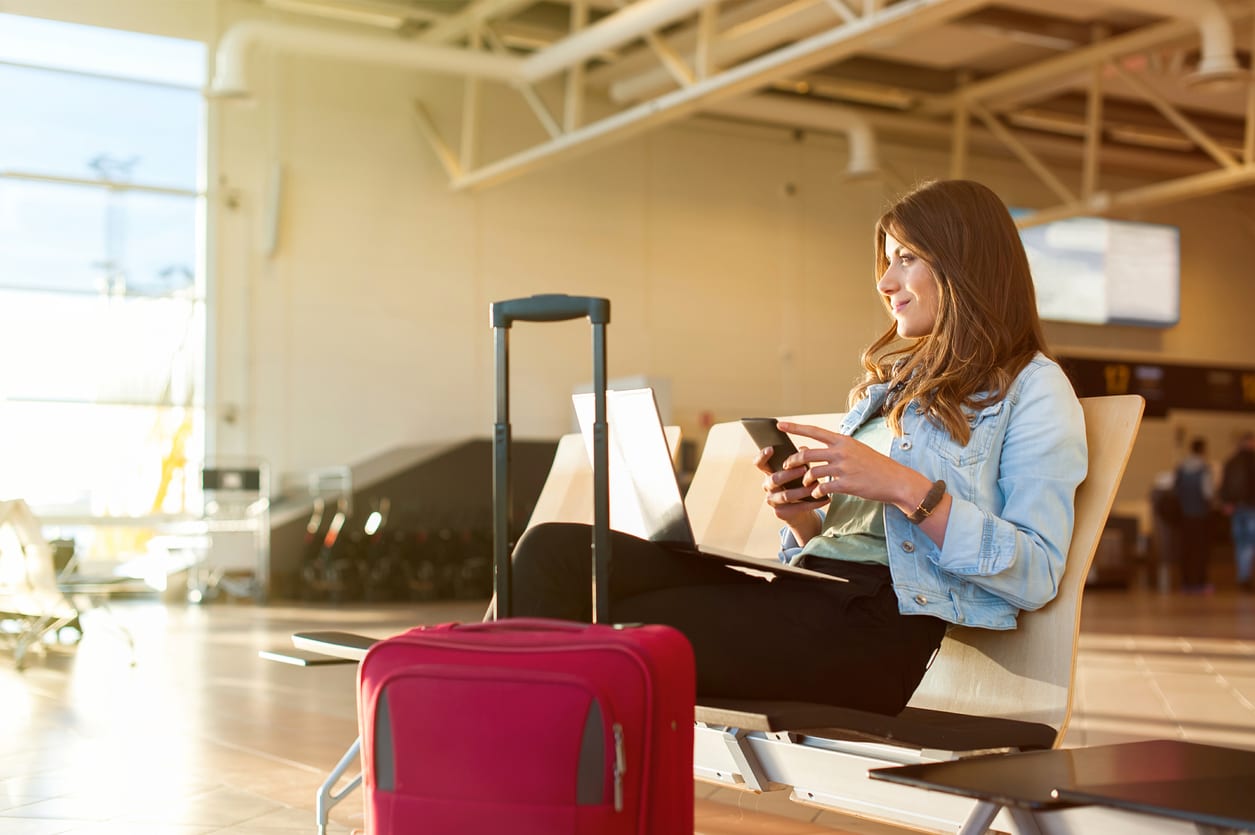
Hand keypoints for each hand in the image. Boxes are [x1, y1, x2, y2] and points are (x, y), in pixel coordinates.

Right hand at [754, 443, 827, 529]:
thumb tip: (804, 448)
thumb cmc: (798, 484)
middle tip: (804, 469)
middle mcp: (768, 486)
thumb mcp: (799, 471)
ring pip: (786, 495)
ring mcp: (772, 500)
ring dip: (802, 490)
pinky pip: (796, 508)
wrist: (800, 510)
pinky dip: (812, 503)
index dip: (762, 456)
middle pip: (775, 479)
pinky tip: (825, 499)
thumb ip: (800, 460)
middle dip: (790, 474)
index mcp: (769, 472)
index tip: (771, 448)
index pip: (759, 463)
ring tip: (816, 486)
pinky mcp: (780, 513)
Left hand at [776, 421, 916, 505]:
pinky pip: (822, 488)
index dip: (795, 428)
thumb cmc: (874, 465)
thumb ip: (833, 449)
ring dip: (805, 480)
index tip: (779, 424)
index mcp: (843, 441)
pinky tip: (818, 495)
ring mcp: (844, 468)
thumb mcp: (855, 451)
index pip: (814, 431)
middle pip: (807, 454)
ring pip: (812, 473)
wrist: (896, 480)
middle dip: (793, 462)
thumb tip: (807, 448)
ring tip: (807, 485)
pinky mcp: (847, 484)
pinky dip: (816, 493)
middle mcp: (842, 452)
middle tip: (787, 467)